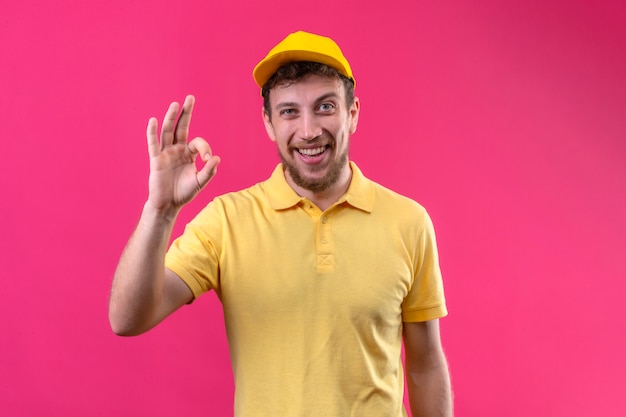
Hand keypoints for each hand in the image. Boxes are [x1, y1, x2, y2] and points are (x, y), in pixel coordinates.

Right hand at [146, 95, 219, 212]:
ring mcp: (166, 153)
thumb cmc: (184, 192)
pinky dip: (152, 133)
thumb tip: (217, 158)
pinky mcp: (156, 160)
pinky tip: (153, 121)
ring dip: (171, 118)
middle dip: (186, 113)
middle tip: (190, 98)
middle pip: (181, 127)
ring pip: (168, 132)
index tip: (208, 159)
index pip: (198, 143)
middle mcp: (177, 150)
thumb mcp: (200, 182)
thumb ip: (209, 170)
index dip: (205, 148)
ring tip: (175, 104)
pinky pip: (153, 144)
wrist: (169, 204)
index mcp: (188, 154)